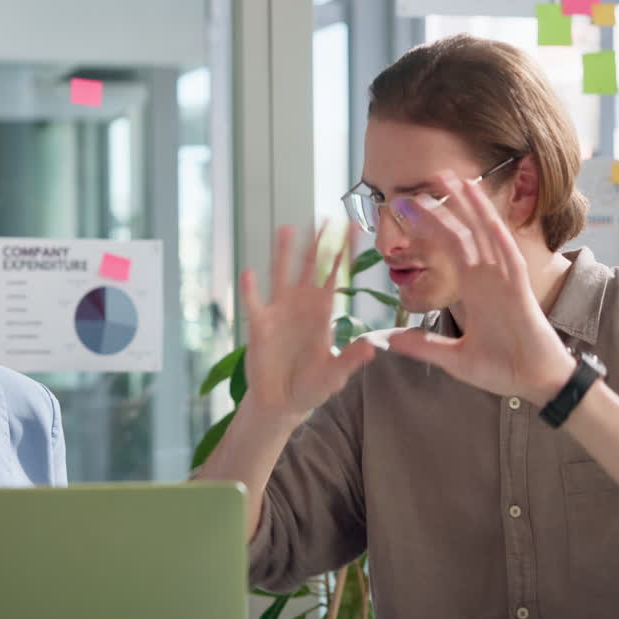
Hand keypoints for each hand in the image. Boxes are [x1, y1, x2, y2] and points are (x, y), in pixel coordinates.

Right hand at [239, 226, 376, 419]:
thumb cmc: (312, 386)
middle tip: (325, 217)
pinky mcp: (259, 325)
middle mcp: (302, 306)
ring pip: (281, 275)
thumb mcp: (334, 375)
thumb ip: (349, 360)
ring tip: (286, 230)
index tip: (353, 227)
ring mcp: (279, 312)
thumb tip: (370, 348)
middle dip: (317, 243)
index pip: (335, 276)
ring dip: (283, 254)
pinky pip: (254, 303)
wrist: (282, 401)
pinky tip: (249, 273)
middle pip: (309, 267)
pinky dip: (251, 289)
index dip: (344, 252)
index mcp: (324, 313)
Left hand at [385, 171, 573, 404]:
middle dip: (448, 207)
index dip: (430, 229)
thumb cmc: (503, 369)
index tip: (408, 209)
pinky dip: (500, 239)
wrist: (537, 385)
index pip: (449, 251)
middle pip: (466, 235)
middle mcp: (489, 280)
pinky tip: (488, 218)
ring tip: (457, 181)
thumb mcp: (454, 359)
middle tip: (431, 177)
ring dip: (473, 210)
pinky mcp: (520, 295)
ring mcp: (505, 284)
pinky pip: (510, 261)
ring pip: (487, 238)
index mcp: (474, 291)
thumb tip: (391, 341)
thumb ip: (424, 346)